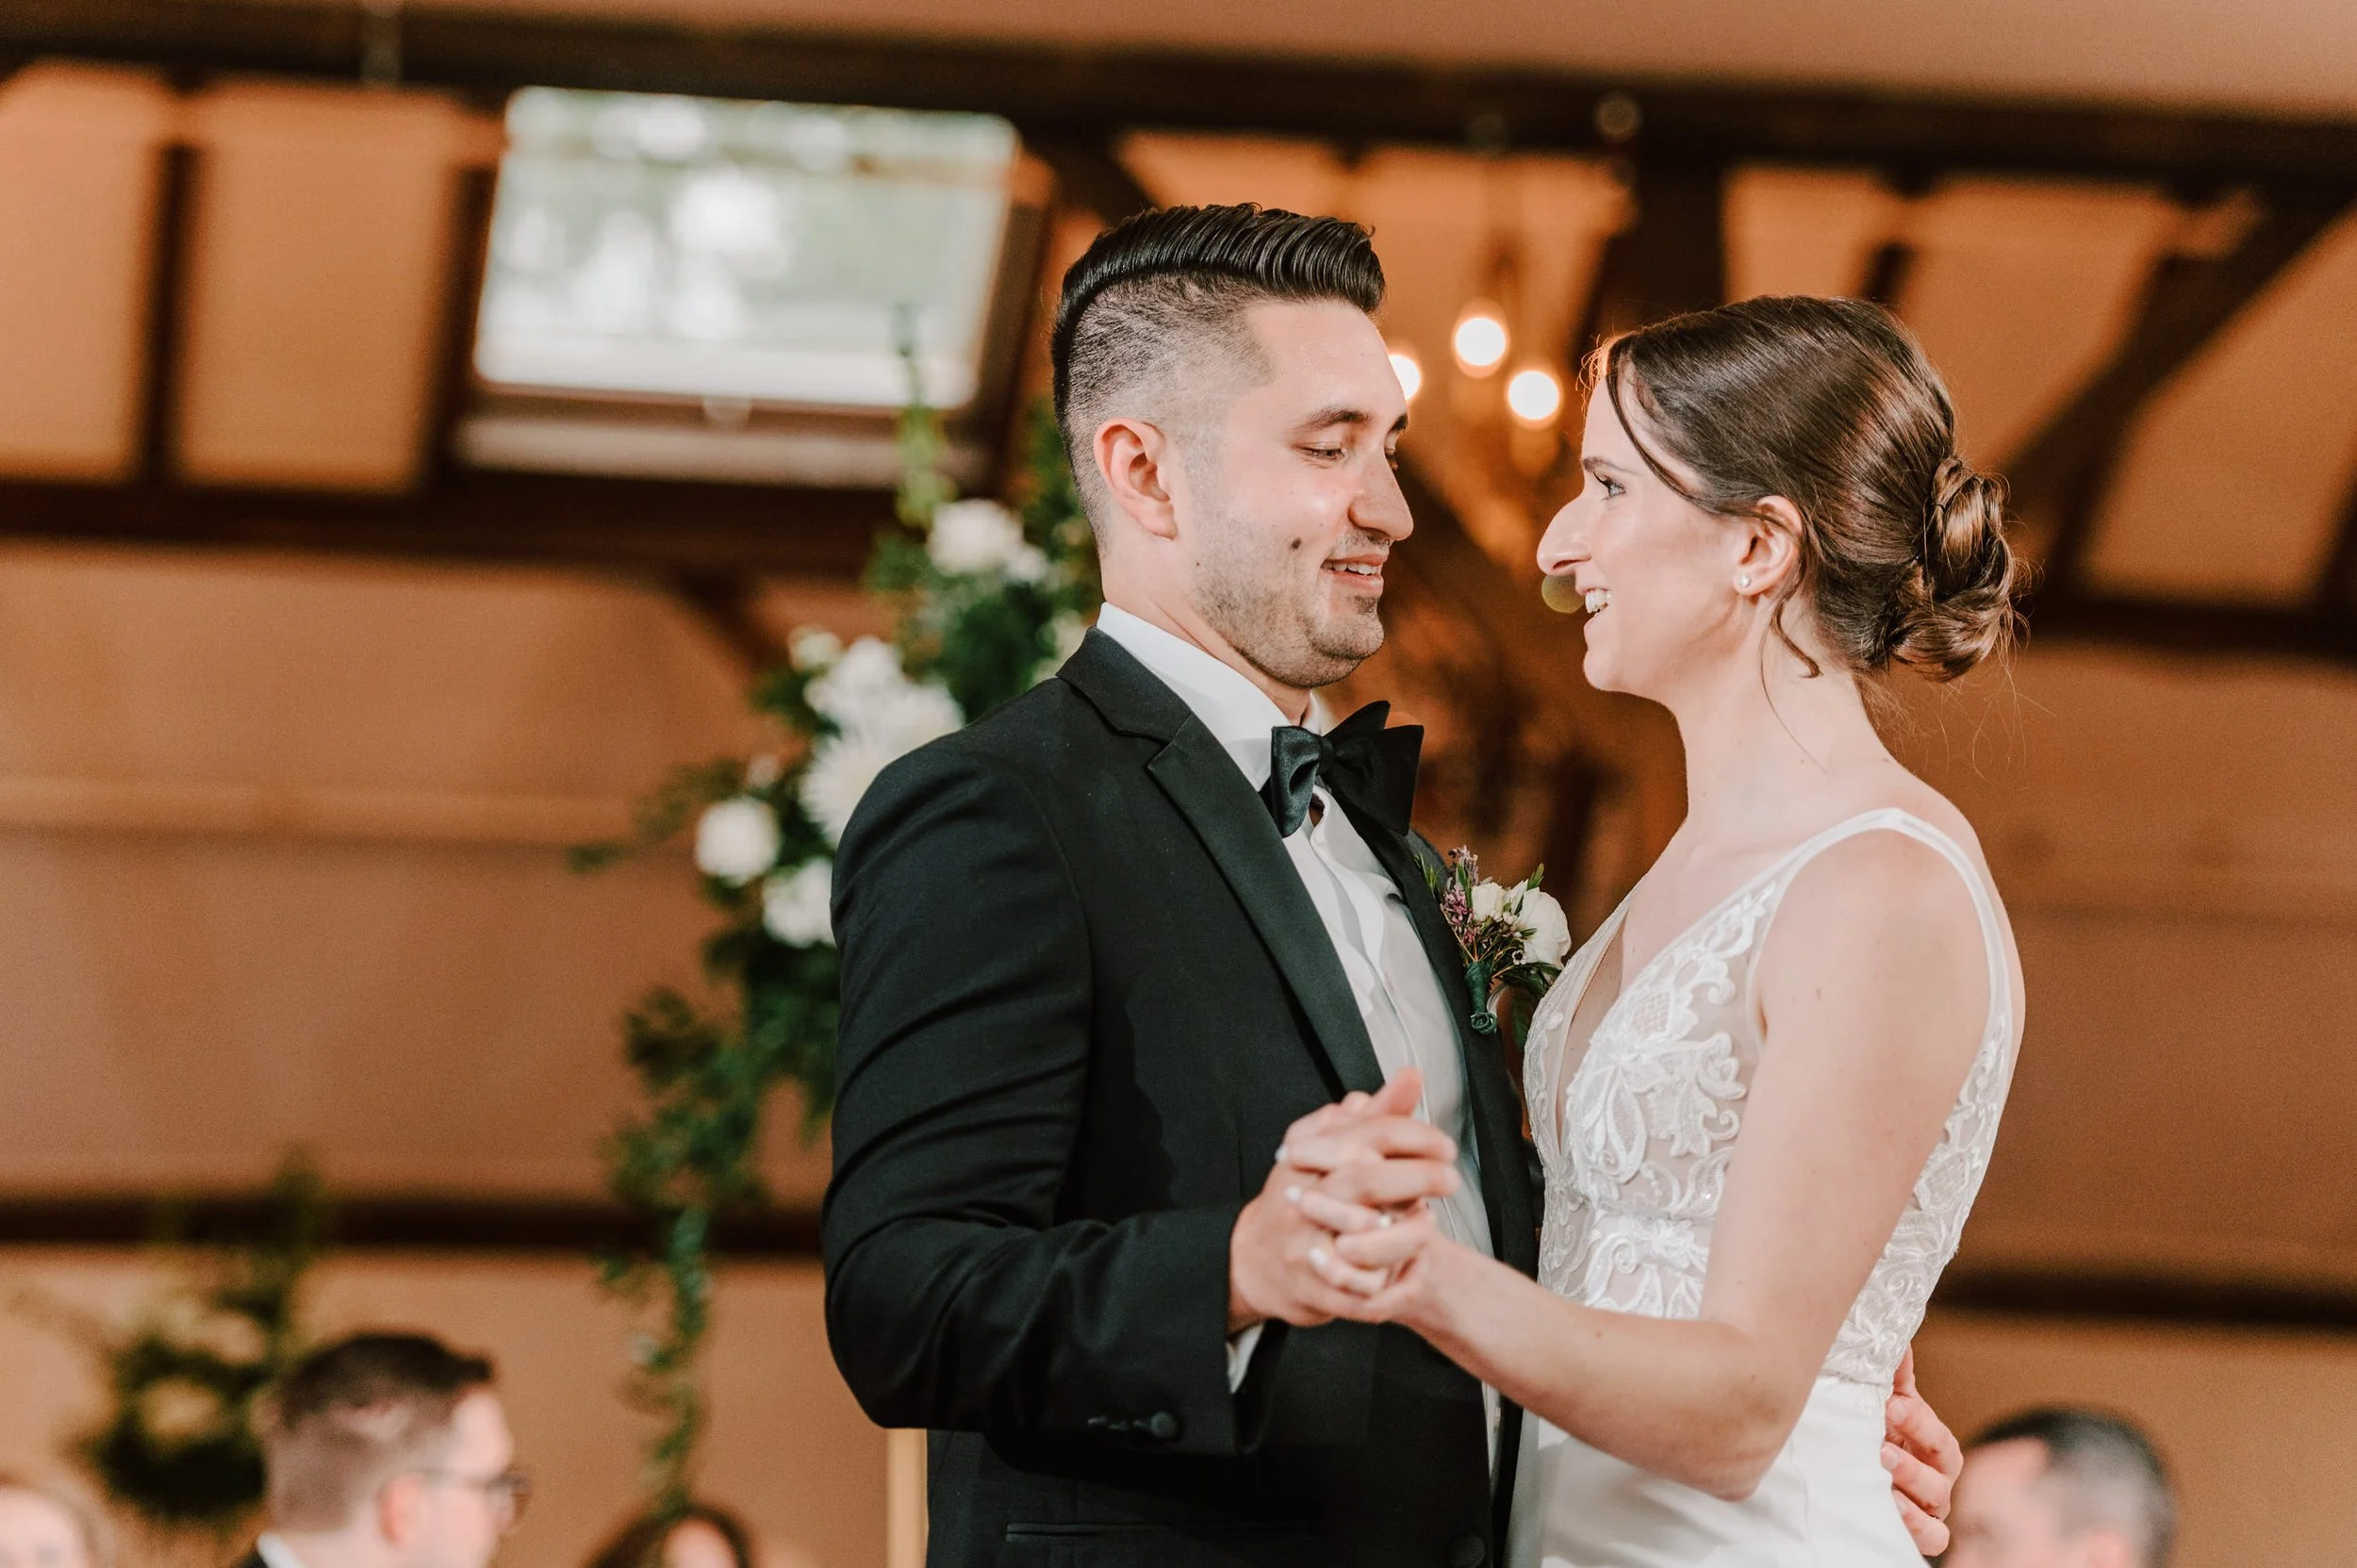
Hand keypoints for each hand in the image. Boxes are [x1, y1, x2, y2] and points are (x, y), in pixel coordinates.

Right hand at [1228, 1071, 1458, 1331]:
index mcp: (1306, 1157)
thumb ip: (1376, 1117)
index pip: (1367, 1135)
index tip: (1445, 1148)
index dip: (1415, 1137)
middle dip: (1418, 1177)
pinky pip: (1363, 1292)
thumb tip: (1411, 1076)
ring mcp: (1306, 1247)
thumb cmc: (1304, 1195)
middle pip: (1366, 1181)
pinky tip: (1415, 1268)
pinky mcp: (1315, 1290)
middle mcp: (1302, 1199)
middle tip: (1452, 1179)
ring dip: (1407, 1236)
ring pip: (1364, 1241)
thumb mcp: (1329, 1148)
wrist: (1256, 1258)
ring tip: (1429, 1226)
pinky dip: (1396, 1283)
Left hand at [1883, 1345, 1960, 1554]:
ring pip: (1938, 1502)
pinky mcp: (1919, 1534)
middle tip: (1881, 1444)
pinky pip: (1932, 1537)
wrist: (1852, 1478)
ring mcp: (1929, 1508)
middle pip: (1943, 1469)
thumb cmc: (1879, 1437)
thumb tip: (1896, 1341)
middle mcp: (1937, 1478)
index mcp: (1933, 1447)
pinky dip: (1916, 1525)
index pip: (1939, 1436)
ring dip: (1911, 1485)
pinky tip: (1892, 1507)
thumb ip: (1894, 1379)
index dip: (1920, 1421)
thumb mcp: (1886, 1408)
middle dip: (1915, 1454)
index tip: (1892, 1405)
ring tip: (1882, 1471)